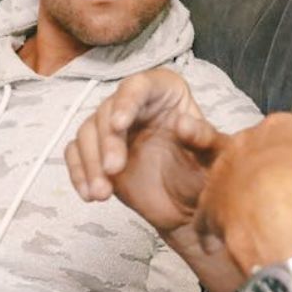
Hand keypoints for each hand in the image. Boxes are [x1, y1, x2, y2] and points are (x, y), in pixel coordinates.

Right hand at [65, 68, 245, 291]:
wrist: (189, 206)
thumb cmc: (205, 173)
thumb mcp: (214, 156)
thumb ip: (204, 138)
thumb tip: (183, 124)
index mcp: (165, 92)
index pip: (139, 86)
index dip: (126, 102)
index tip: (119, 125)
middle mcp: (135, 104)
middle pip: (107, 111)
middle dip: (107, 142)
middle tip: (114, 170)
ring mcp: (113, 128)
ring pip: (88, 132)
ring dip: (90, 162)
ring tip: (101, 193)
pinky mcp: (98, 152)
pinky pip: (76, 154)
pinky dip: (79, 173)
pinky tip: (89, 194)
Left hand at [192, 113, 291, 271]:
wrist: (276, 213)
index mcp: (282, 127)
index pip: (288, 136)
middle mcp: (245, 142)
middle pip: (256, 156)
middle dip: (267, 177)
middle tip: (285, 205)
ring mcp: (222, 172)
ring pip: (231, 183)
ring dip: (242, 201)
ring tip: (263, 227)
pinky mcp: (206, 202)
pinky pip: (212, 215)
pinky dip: (222, 228)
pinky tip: (239, 243)